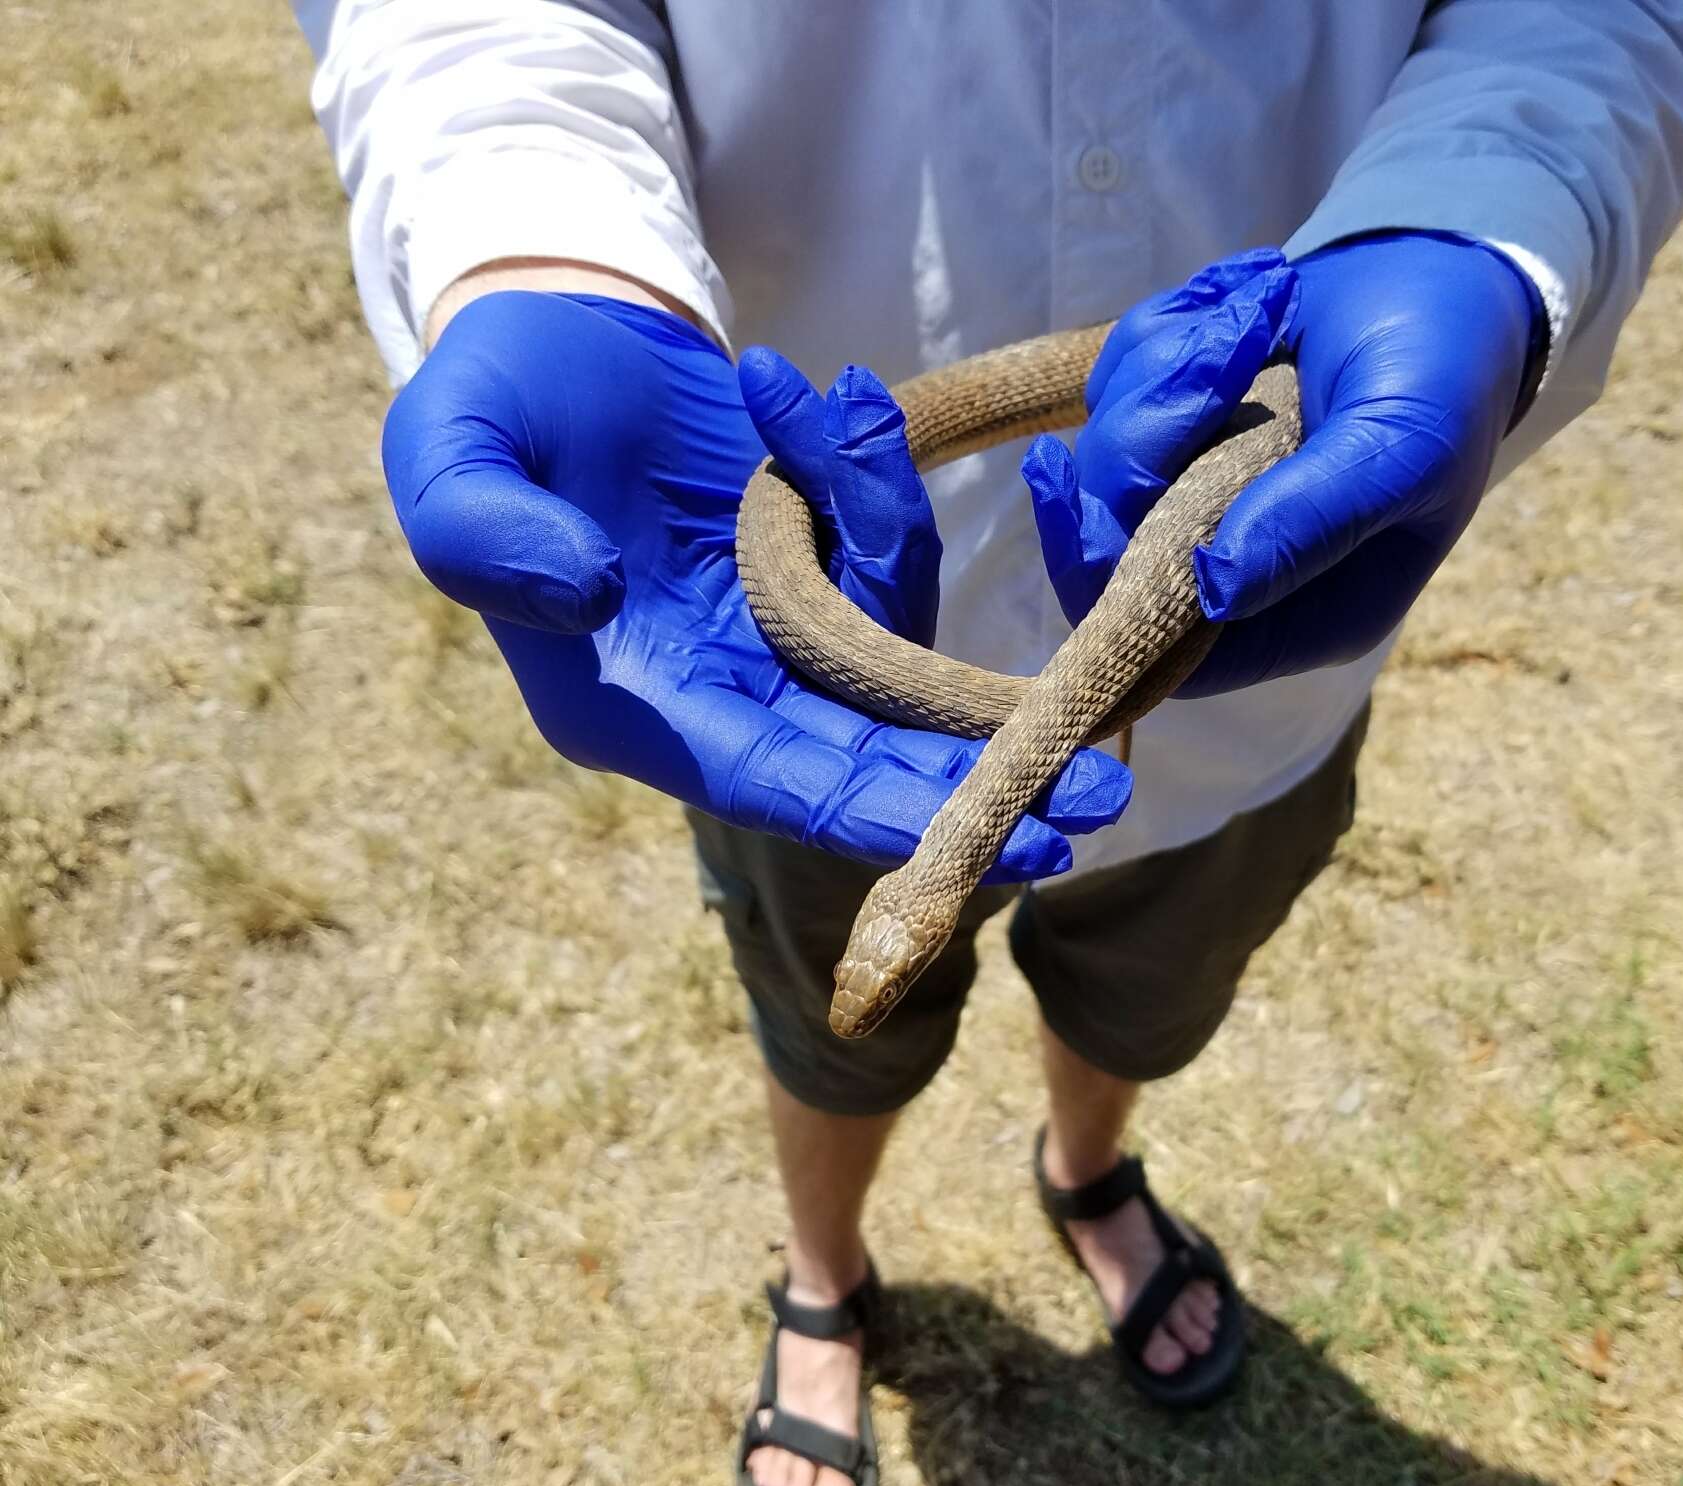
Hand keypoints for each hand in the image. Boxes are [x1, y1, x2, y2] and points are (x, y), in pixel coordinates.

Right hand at [381, 291, 1128, 877]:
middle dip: (977, 778)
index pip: (779, 783)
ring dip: (889, 526)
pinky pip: (884, 543)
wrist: (547, 324)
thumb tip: (586, 594)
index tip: (1005, 838)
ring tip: (836, 406)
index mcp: (636, 705)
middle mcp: (719, 690)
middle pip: (870, 758)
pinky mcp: (817, 563)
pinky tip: (837, 391)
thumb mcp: (452, 457)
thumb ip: (489, 535)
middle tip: (1104, 799)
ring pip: (893, 632)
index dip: (887, 815)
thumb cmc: (485, 400)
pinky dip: (871, 471)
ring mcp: (776, 630)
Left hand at [1026, 238, 1539, 692]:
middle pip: (1114, 549)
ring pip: (1107, 458)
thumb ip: (1313, 519)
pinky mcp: (1178, 433)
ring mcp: (1201, 498)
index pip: (1171, 653)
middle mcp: (1242, 573)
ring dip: (1168, 371)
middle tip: (1224, 356)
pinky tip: (1245, 312)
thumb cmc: (1443, 373)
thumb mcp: (1401, 447)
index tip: (1078, 491)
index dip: (1110, 590)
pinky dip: (1168, 336)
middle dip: (1147, 437)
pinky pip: (1118, 388)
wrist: (1443, 268)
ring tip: (1257, 321)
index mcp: (1307, 616)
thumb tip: (1212, 588)